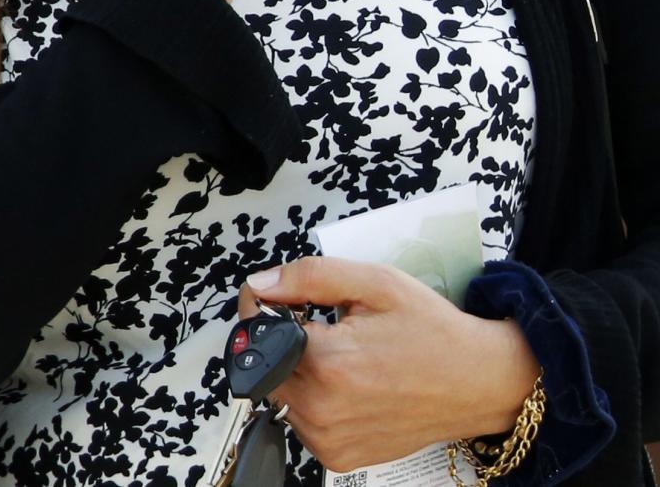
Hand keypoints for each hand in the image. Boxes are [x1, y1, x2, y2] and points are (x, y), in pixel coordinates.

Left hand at [238, 256, 541, 474]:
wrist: (476, 382)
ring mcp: (329, 440)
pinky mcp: (338, 457)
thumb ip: (310, 277)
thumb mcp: (374, 283)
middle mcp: (323, 409)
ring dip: (297, 371)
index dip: (264, 307)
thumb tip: (260, 285)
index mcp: (329, 363)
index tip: (281, 299)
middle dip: (282, 340)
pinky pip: (302, 421)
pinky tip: (349, 383)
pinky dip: (315, 399)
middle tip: (325, 327)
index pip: (259, 331)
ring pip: (281, 394)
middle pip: (265, 365)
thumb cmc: (432, 331)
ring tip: (344, 356)